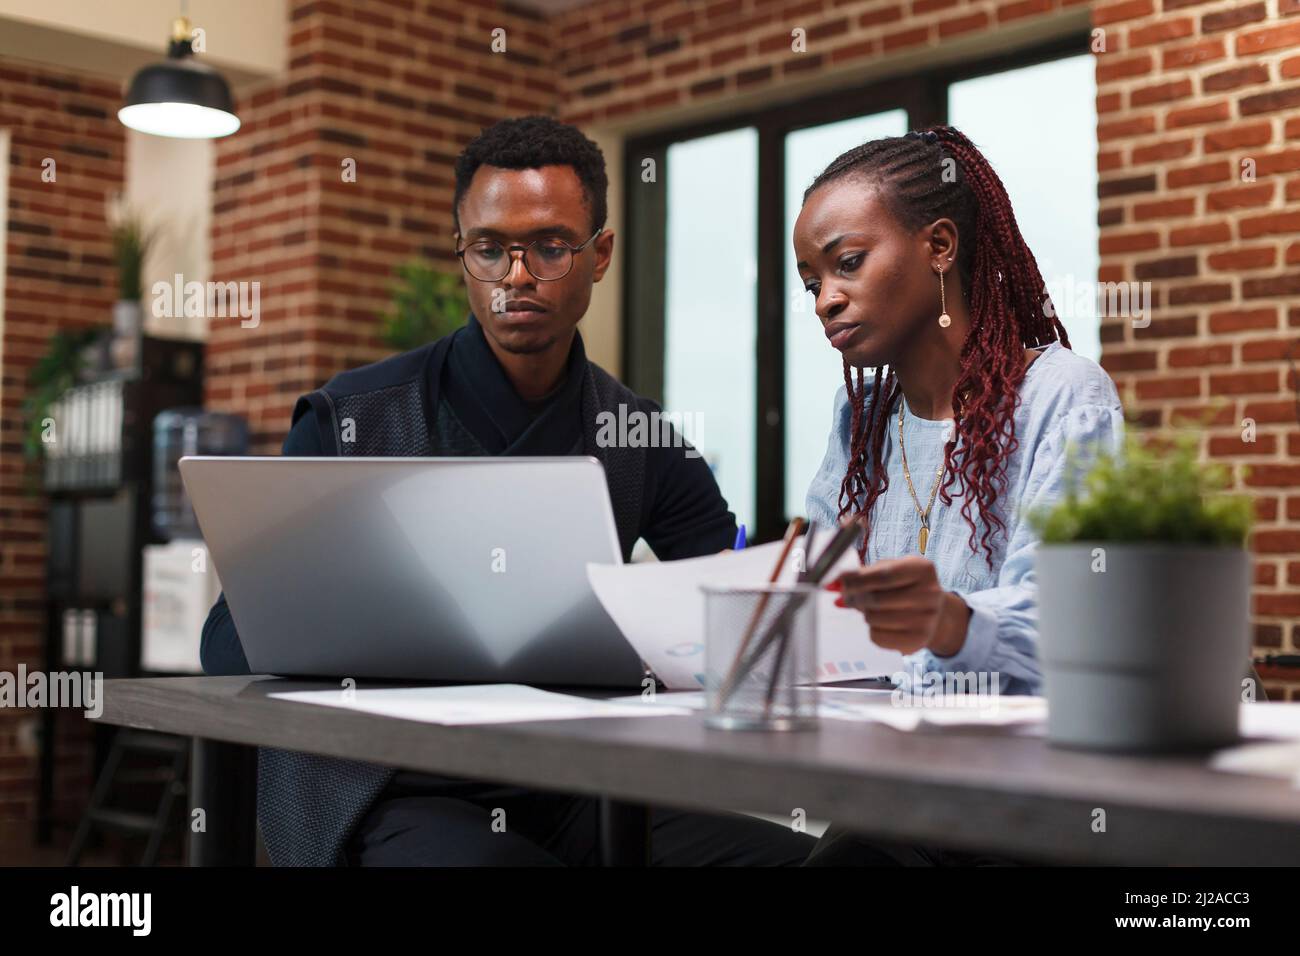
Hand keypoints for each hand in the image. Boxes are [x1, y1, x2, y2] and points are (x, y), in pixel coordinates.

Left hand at [829, 556, 971, 656]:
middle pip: (876, 599)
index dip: (855, 580)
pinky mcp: (918, 641)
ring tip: (871, 609)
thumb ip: (862, 574)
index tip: (837, 583)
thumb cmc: (904, 586)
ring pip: (874, 618)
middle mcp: (930, 594)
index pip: (882, 575)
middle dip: (854, 598)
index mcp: (922, 569)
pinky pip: (878, 637)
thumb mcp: (890, 570)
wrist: (935, 613)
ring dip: (864, 614)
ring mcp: (926, 620)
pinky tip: (881, 624)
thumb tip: (833, 584)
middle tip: (846, 598)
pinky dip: (872, 630)